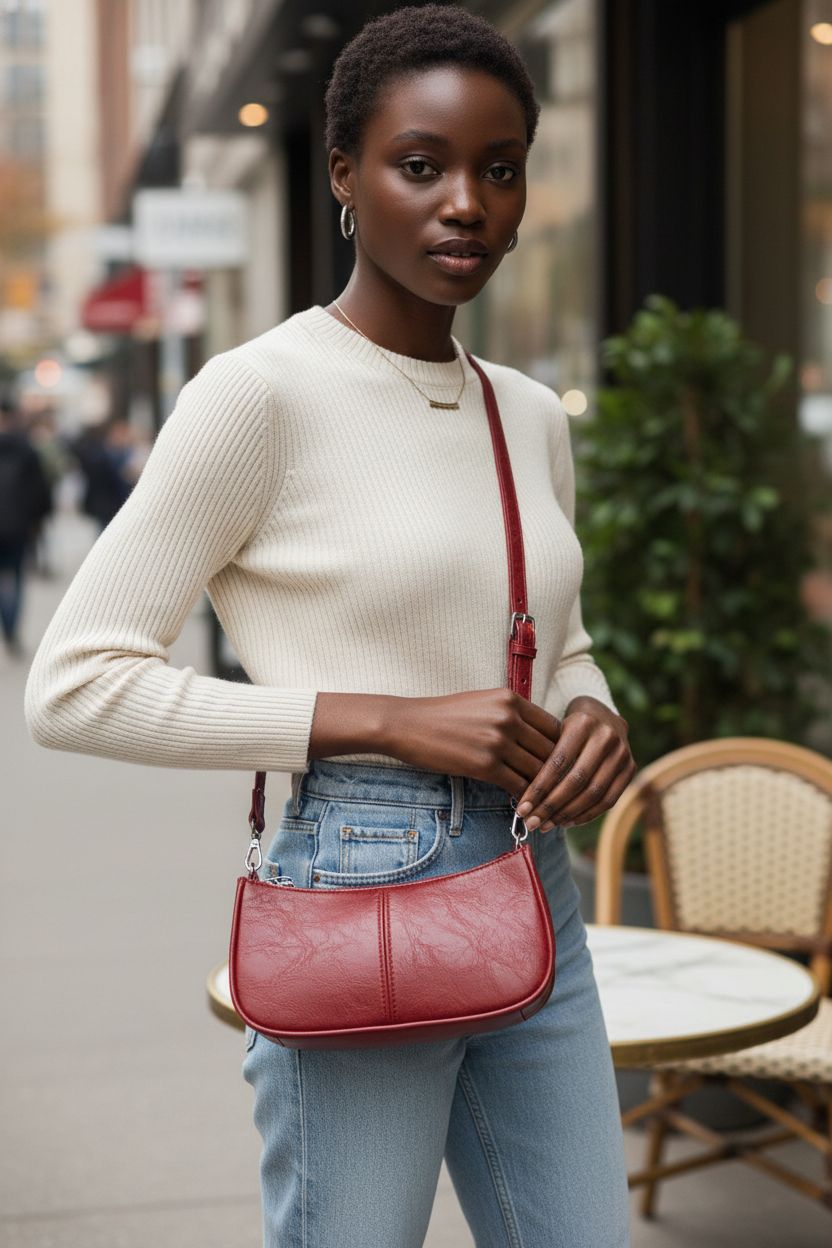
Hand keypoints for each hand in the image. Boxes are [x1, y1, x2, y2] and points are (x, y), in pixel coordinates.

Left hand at [514, 695, 636, 832]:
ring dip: (567, 814)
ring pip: (594, 794)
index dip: (539, 789)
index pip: (558, 763)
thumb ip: (542, 758)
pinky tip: (568, 822)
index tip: (522, 809)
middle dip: (551, 806)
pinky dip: (587, 815)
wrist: (603, 716)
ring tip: (547, 825)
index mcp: (583, 724)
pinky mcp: (631, 769)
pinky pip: (609, 800)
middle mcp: (606, 737)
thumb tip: (525, 801)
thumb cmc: (568, 729)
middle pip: (577, 781)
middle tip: (532, 822)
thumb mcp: (554, 731)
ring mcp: (622, 753)